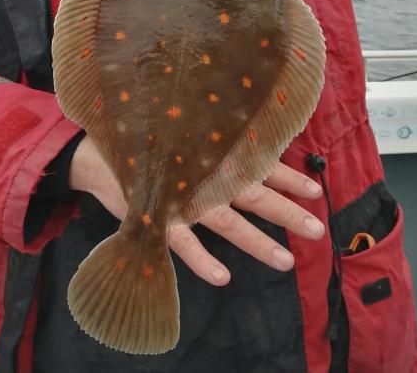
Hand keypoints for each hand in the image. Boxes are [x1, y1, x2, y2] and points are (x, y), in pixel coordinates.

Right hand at [69, 135, 324, 286]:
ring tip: (285, 261)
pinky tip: (223, 277)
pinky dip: (201, 260)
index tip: (316, 190)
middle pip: (253, 195)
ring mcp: (182, 197)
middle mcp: (204, 175)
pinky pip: (182, 243)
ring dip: (256, 241)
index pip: (259, 166)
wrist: (99, 154)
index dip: (288, 177)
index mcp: (213, 156)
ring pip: (227, 222)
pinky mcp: (158, 215)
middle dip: (286, 212)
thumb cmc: (149, 144)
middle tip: (318, 230)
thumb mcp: (186, 139)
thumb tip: (256, 142)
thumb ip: (217, 144)